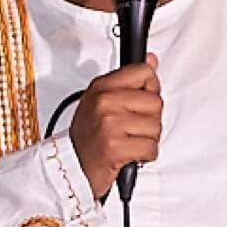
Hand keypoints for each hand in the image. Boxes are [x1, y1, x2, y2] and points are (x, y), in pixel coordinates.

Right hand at [65, 57, 162, 198]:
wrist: (71, 166)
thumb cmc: (88, 136)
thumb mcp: (102, 101)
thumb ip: (129, 81)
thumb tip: (152, 60)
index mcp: (101, 87)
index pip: (144, 72)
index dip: (149, 90)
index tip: (139, 102)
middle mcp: (104, 102)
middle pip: (155, 102)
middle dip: (149, 119)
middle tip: (130, 128)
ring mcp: (110, 124)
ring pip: (156, 126)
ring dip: (147, 139)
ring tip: (128, 141)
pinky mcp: (115, 147)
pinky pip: (151, 147)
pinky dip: (145, 155)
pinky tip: (129, 153)